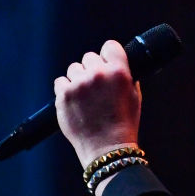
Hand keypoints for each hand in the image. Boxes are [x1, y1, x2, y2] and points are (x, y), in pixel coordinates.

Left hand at [53, 40, 142, 168]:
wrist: (107, 149)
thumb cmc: (123, 124)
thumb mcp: (134, 96)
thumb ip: (126, 76)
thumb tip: (117, 63)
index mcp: (119, 72)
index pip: (110, 46)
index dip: (108, 55)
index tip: (107, 63)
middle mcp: (98, 74)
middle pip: (89, 57)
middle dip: (92, 70)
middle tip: (96, 88)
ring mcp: (79, 84)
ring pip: (74, 69)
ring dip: (78, 79)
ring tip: (85, 98)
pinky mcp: (63, 95)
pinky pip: (60, 82)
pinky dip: (65, 90)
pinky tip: (75, 102)